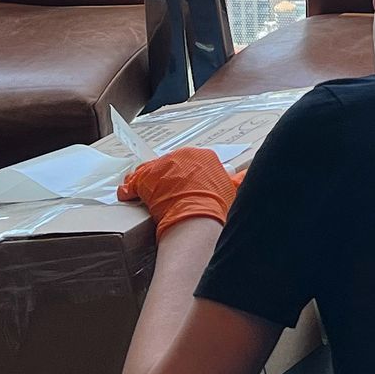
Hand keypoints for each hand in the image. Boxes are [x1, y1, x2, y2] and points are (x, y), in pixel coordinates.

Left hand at [119, 148, 243, 235]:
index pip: (193, 163)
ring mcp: (163, 164)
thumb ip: (238, 181)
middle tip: (167, 195)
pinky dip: (129, 188)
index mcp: (205, 156)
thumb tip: (247, 176)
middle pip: (171, 165)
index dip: (188, 177)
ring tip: (147, 196)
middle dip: (168, 178)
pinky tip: (127, 195)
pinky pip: (133, 181)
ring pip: (151, 171)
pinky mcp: (146, 176)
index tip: (186, 188)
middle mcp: (183, 155)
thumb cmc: (216, 207)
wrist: (196, 218)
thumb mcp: (232, 191)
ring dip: (148, 183)